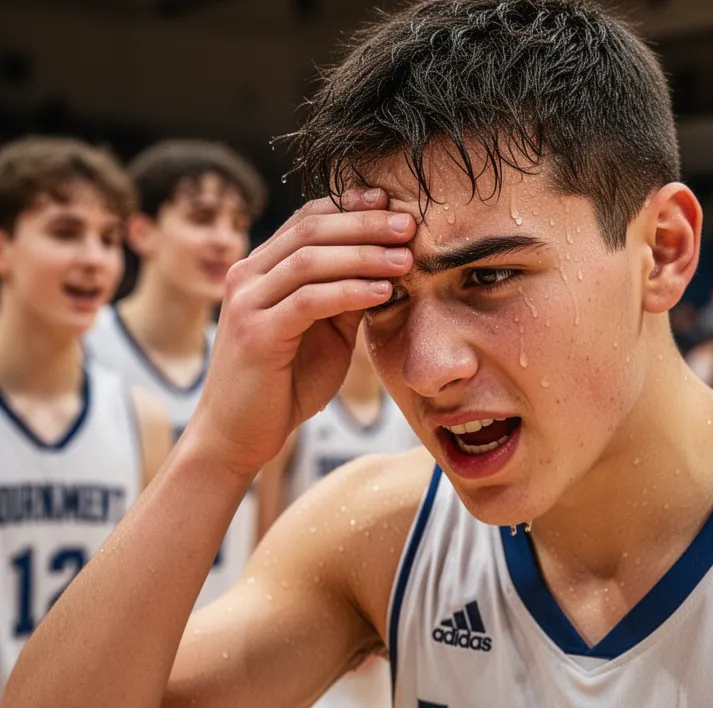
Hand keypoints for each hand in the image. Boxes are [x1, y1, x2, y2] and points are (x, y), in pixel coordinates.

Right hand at [189, 189, 413, 475]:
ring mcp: (247, 303)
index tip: (390, 202)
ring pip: (309, 260)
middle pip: (311, 230)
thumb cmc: (284, 384)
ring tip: (406, 258)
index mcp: (261, 269)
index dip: (349, 206)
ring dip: (364, 254)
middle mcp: (248, 276)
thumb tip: (391, 266)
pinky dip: (350, 291)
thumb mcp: (325, 333)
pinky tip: (383, 291)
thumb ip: (348, 298)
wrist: (239, 434)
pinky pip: (309, 301)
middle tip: (409, 224)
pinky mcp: (256, 333)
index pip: (306, 220)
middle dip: (364, 223)